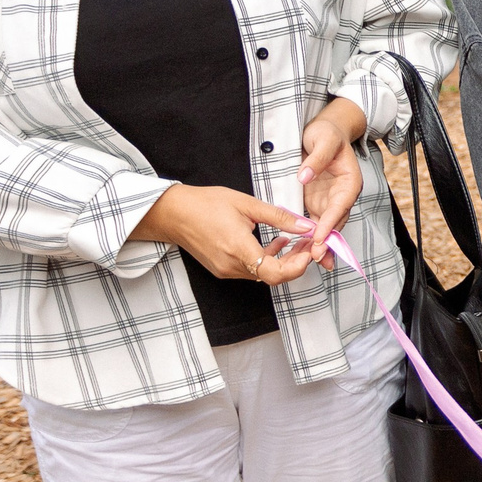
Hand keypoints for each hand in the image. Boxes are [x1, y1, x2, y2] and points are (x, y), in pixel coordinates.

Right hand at [130, 184, 320, 285]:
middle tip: (308, 244)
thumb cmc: (204, 204)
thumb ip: (279, 217)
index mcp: (238, 248)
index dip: (297, 266)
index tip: (308, 251)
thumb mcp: (247, 204)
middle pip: (273, 276)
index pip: (275, 273)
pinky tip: (276, 243)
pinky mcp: (222, 269)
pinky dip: (268, 260)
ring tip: (295, 241)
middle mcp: (231, 265)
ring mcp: (225, 270)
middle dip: (296, 262)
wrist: (172, 213)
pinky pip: (252, 271)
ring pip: (264, 275)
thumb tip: (305, 226)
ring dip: (283, 261)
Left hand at [296, 98, 366, 265]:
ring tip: (315, 261)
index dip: (330, 222)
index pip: (340, 205)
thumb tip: (304, 177)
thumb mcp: (322, 139)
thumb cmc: (326, 133)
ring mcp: (330, 200)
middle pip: (337, 221)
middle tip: (316, 256)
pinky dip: (312, 237)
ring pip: (328, 226)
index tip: (319, 237)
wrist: (323, 131)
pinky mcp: (318, 203)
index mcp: (350, 181)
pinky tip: (306, 251)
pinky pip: (316, 223)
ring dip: (322, 244)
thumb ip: (315, 159)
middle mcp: (342, 195)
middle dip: (328, 240)